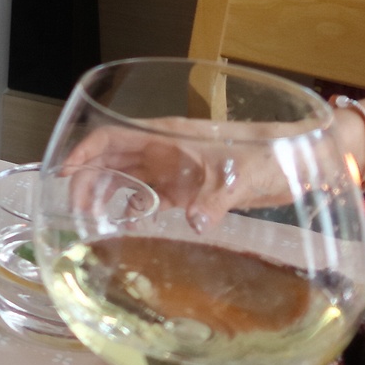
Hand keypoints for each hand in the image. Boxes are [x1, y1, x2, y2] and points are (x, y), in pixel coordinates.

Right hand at [64, 119, 306, 232]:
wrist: (300, 161)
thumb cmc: (269, 154)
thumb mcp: (242, 174)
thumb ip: (216, 198)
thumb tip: (194, 223)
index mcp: (167, 136)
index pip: (111, 137)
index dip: (84, 152)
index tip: (64, 175)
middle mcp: (163, 152)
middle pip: (111, 160)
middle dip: (89, 182)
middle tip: (78, 213)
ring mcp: (175, 171)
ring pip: (127, 180)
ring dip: (107, 197)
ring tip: (93, 222)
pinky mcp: (189, 190)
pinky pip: (151, 198)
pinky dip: (135, 210)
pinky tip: (128, 227)